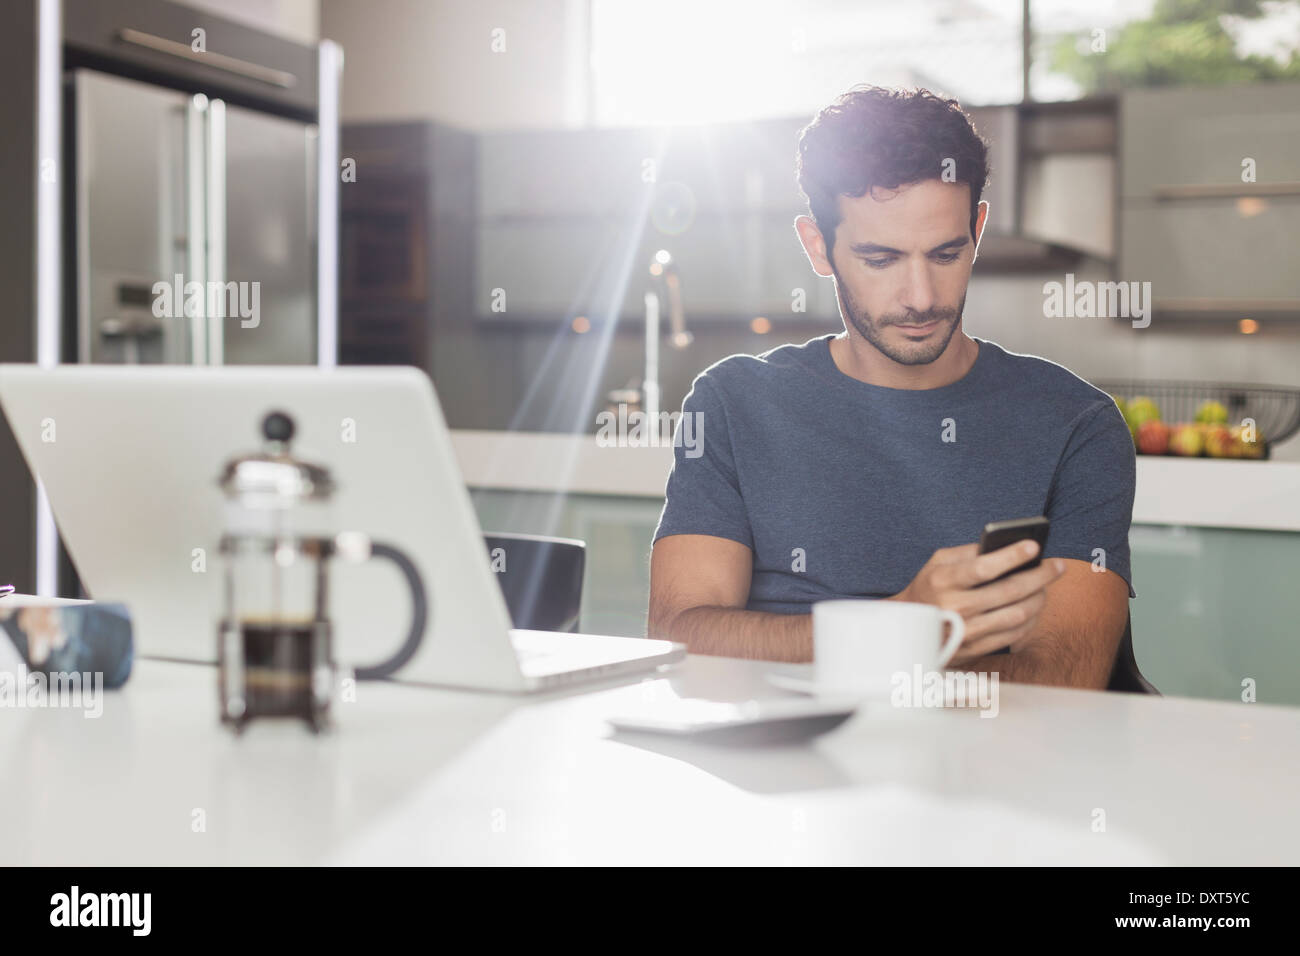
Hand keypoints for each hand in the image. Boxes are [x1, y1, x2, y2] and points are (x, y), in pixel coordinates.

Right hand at [893, 541, 1066, 663]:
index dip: (1012, 556)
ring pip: (1018, 614)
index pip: (983, 568)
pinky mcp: (976, 649)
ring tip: (1047, 585)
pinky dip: (1031, 618)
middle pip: (1009, 591)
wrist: (909, 627)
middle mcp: (954, 608)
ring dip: (1039, 598)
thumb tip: (1007, 547)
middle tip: (1057, 565)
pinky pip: (1014, 634)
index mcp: (942, 582)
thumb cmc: (930, 587)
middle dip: (1040, 576)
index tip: (1034, 546)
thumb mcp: (938, 562)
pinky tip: (1035, 605)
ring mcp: (966, 632)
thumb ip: (969, 552)